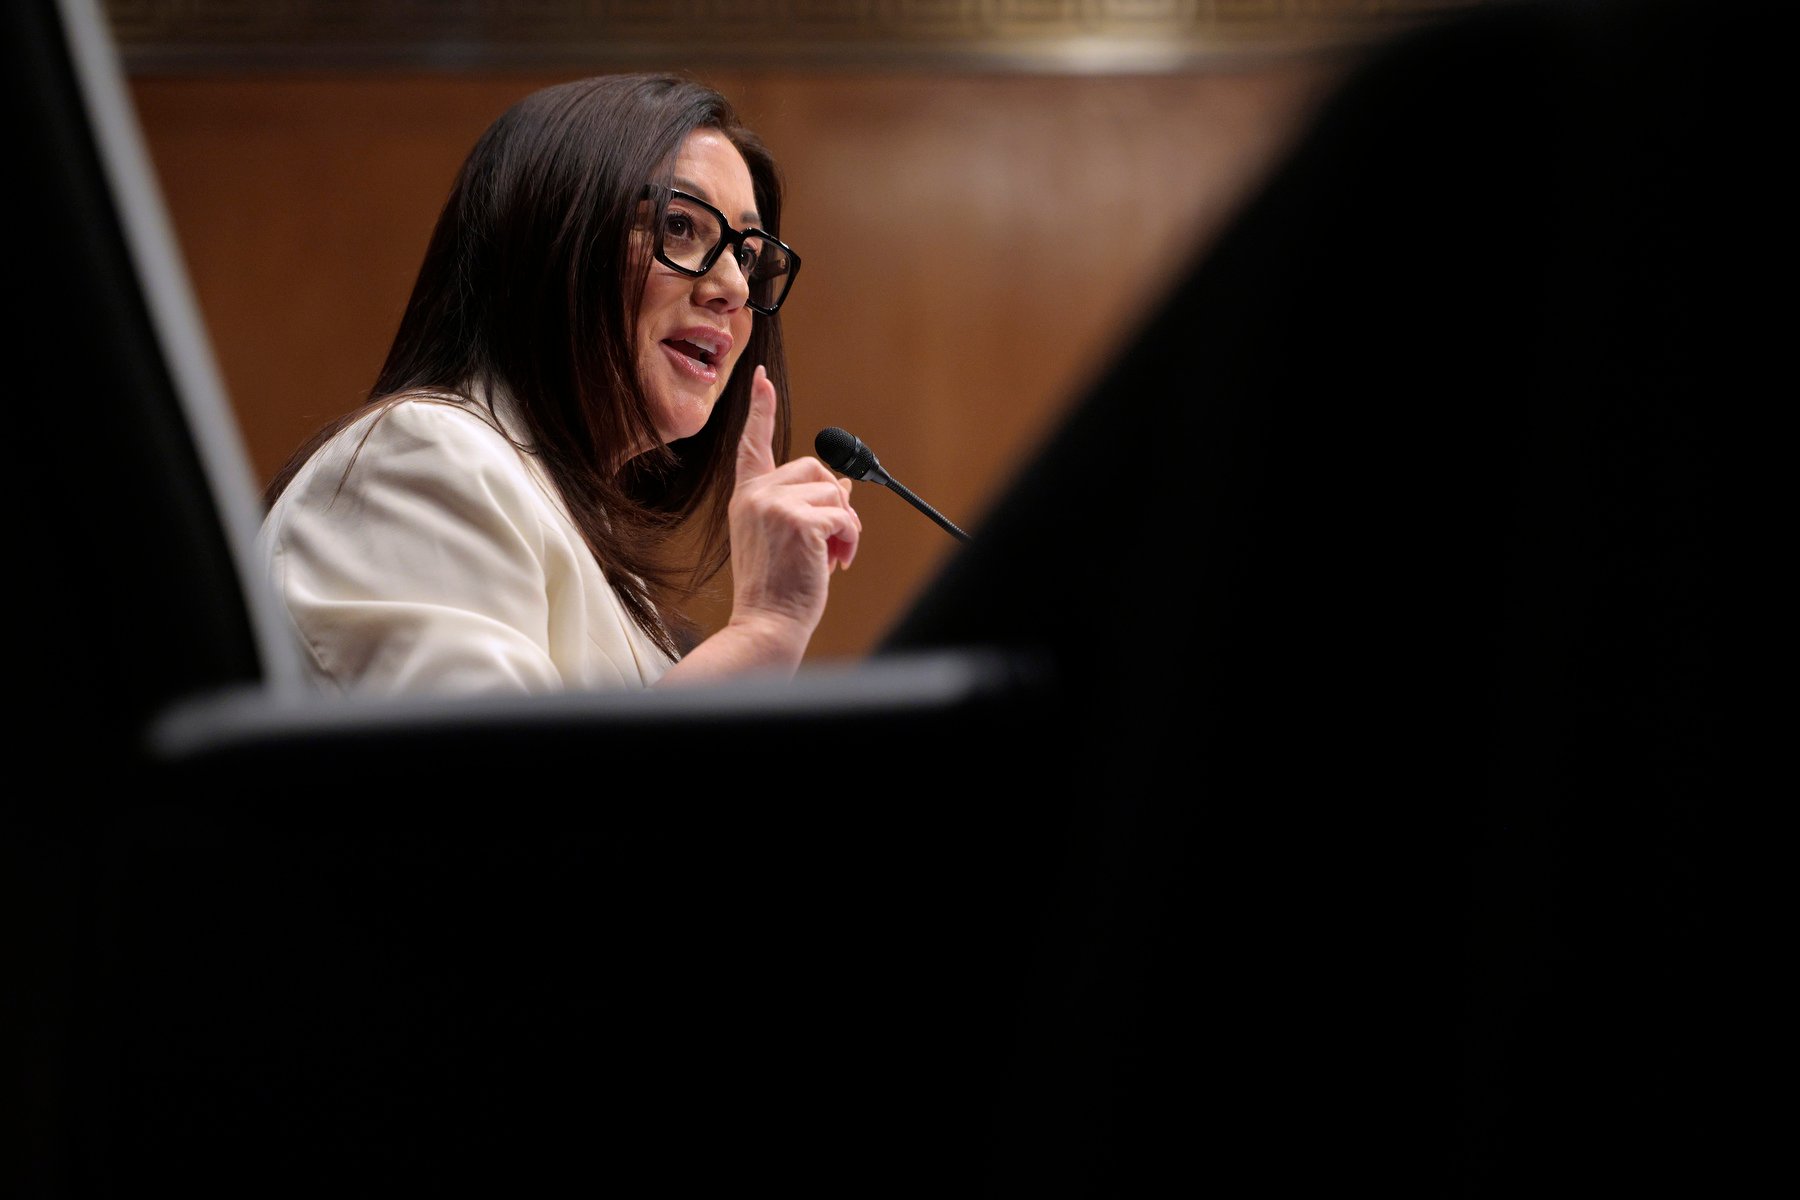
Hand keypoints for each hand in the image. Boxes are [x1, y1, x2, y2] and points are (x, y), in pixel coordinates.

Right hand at [725, 364, 859, 649]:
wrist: (767, 623)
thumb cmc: (778, 587)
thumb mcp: (787, 539)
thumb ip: (805, 507)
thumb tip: (844, 486)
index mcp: (747, 498)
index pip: (752, 445)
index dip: (760, 410)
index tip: (762, 379)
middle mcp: (756, 495)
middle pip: (816, 469)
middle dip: (834, 503)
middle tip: (832, 540)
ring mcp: (774, 505)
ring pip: (835, 492)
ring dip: (845, 525)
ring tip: (832, 555)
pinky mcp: (798, 520)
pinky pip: (845, 516)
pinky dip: (850, 540)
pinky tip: (837, 562)